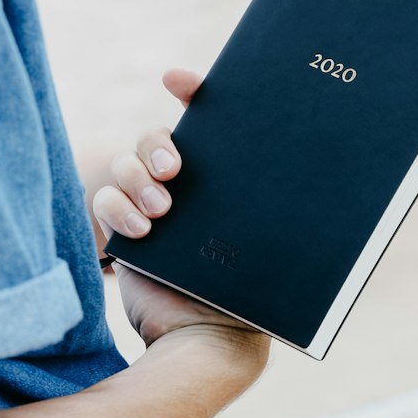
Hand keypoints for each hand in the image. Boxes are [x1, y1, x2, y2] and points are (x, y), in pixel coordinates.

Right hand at [91, 69, 270, 361]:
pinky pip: (105, 198)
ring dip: (137, 179)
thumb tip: (312, 169)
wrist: (208, 338)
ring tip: (160, 211)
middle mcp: (186, 180)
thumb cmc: (249, 296)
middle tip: (173, 170)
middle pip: (158, 136)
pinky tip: (141, 230)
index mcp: (225, 173)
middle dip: (158, 143)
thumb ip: (276, 213)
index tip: (177, 80)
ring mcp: (151, 198)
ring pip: (128, 161)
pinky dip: (118, 208)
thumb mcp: (273, 248)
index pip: (208, 117)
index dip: (191, 89)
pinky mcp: (122, 222)